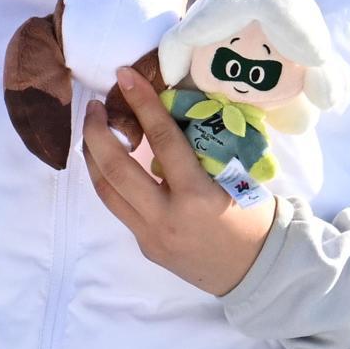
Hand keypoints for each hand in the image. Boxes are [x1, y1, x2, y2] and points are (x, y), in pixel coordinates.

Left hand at [81, 65, 276, 296]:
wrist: (257, 271)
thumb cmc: (254, 218)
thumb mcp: (236, 179)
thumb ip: (201, 153)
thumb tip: (169, 117)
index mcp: (197, 196)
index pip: (163, 139)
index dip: (142, 103)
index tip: (124, 76)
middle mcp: (166, 217)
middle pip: (116, 167)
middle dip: (98, 132)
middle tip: (94, 106)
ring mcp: (151, 236)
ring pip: (106, 191)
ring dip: (92, 158)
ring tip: (92, 132)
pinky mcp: (145, 246)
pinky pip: (119, 209)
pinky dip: (109, 182)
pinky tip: (108, 165)